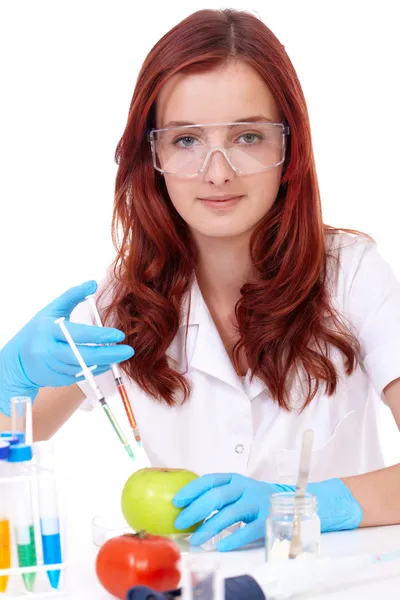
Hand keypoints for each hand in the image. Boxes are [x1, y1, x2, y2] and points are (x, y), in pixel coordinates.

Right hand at [0, 280, 133, 415]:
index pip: (77, 334)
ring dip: (104, 362)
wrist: (17, 360)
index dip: (99, 335)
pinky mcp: (57, 380)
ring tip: (119, 355)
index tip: (118, 335)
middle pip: (83, 355)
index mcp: (48, 331)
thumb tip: (93, 283)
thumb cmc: (38, 331)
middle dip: (108, 354)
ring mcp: (52, 368)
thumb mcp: (52, 310)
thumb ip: (72, 295)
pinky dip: (94, 370)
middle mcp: (48, 351)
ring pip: (84, 368)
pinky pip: (81, 376)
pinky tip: (104, 363)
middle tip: (128, 351)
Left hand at [172, 474, 362, 551]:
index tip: (177, 501)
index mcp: (235, 479)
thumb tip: (186, 507)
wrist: (293, 502)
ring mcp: (257, 503)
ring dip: (210, 527)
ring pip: (230, 513)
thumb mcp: (238, 491)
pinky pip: (249, 530)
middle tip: (181, 523)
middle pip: (217, 496)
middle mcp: (245, 488)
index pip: (210, 480)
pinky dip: (234, 538)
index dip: (192, 489)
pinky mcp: (267, 520)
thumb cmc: (255, 498)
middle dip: (196, 509)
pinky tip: (222, 546)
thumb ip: (218, 495)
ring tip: (197, 539)